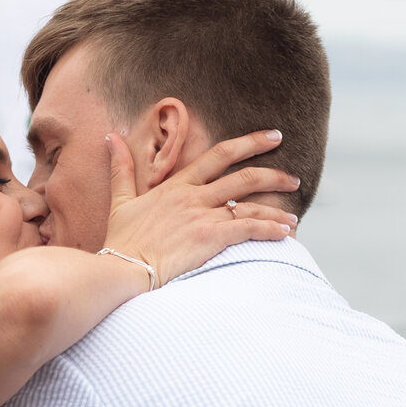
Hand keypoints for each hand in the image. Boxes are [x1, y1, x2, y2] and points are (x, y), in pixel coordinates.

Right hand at [100, 129, 296, 284]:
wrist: (120, 269)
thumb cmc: (120, 241)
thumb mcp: (120, 201)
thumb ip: (122, 168)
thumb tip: (111, 138)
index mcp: (176, 185)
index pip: (219, 154)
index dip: (249, 143)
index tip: (273, 138)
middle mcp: (194, 196)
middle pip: (243, 177)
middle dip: (273, 174)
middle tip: (294, 178)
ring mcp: (203, 216)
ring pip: (250, 204)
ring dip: (276, 209)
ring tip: (294, 216)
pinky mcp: (209, 238)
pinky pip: (248, 228)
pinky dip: (271, 229)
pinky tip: (286, 232)